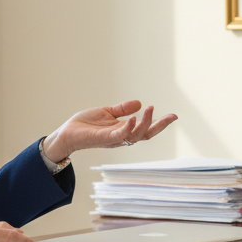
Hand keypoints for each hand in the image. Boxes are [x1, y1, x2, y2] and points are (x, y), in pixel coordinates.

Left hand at [43, 100, 176, 161]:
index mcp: (124, 130)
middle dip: (160, 126)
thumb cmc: (85, 125)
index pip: (145, 128)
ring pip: (136, 135)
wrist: (66, 134)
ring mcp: (115, 139)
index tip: (174, 116)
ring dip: (145, 123)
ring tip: (150, 109)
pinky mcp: (105, 139)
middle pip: (146, 134)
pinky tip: (134, 118)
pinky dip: (129, 127)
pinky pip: (121, 135)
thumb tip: (139, 102)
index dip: (159, 123)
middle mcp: (122, 137)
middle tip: (173, 116)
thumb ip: (122, 109)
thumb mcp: (107, 112)